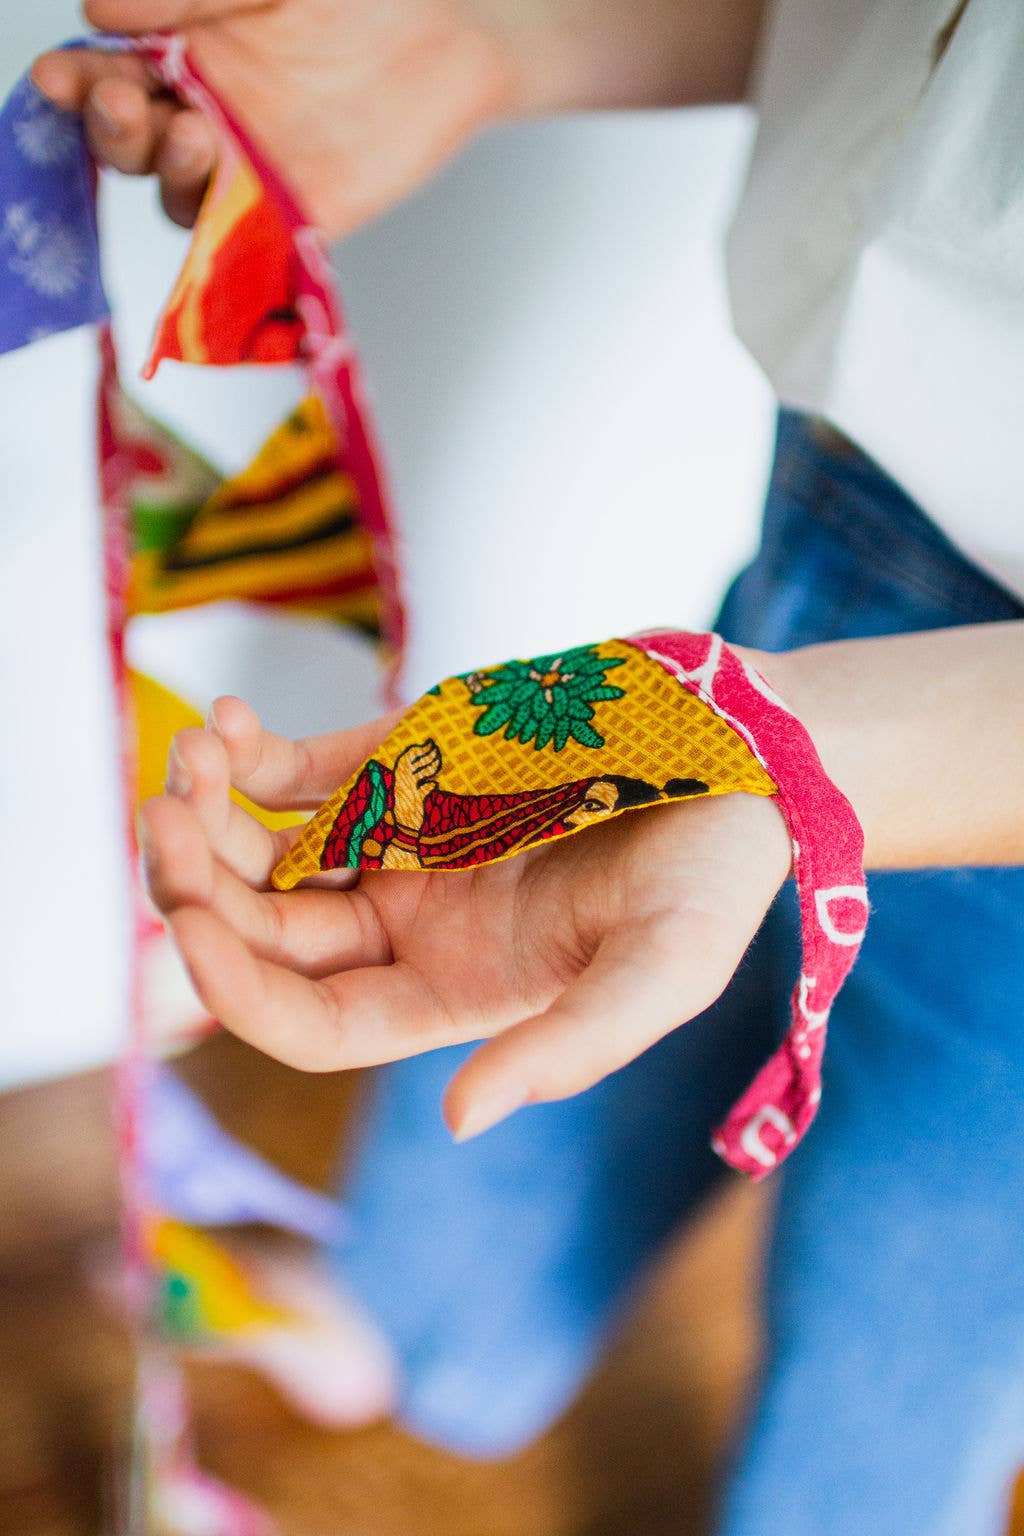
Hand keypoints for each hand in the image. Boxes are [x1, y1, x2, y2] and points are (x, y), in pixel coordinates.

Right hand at [31, 0, 519, 233]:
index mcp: (183, 51)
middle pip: (131, 143)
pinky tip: (219, 221)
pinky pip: (243, 245)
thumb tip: (97, 11)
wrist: (448, 35)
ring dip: (168, 171)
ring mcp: (246, 170)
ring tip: (195, 132)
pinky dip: (219, 246)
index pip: (109, 75)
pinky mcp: (292, 217)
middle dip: (114, 128)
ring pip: (177, 194)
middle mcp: (204, 114)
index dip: (78, 81)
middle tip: (128, 103)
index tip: (59, 76)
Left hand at [141, 696, 791, 1139]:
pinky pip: (302, 773)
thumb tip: (458, 1123)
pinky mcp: (404, 764)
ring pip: (264, 854)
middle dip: (199, 888)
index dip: (238, 989)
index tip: (188, 925)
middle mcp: (409, 926)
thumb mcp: (666, 970)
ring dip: (211, 815)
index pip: (312, 1021)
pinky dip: (252, 755)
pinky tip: (230, 725)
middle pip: (263, 936)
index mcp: (452, 991)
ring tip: (192, 758)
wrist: (745, 754)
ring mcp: (399, 843)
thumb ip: (572, 1046)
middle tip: (166, 817)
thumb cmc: (718, 873)